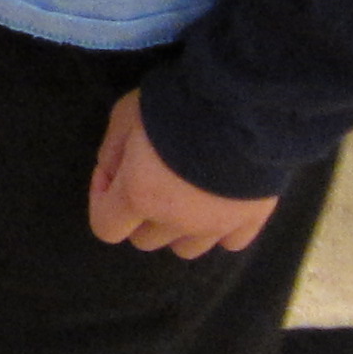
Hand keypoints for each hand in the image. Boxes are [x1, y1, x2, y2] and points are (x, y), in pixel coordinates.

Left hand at [87, 91, 276, 258]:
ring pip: (185, 248)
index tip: (113, 173)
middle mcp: (175, 222)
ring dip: (178, 228)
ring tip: (186, 195)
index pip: (105, 227)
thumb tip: (113, 174)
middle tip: (150, 179)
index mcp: (139, 197)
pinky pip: (230, 242)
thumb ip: (112, 150)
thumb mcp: (125, 114)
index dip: (101, 199)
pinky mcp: (251, 221)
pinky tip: (222, 202)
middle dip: (139, 213)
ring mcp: (216, 226)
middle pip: (145, 239)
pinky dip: (221, 228)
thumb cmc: (174, 107)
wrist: (240, 105)